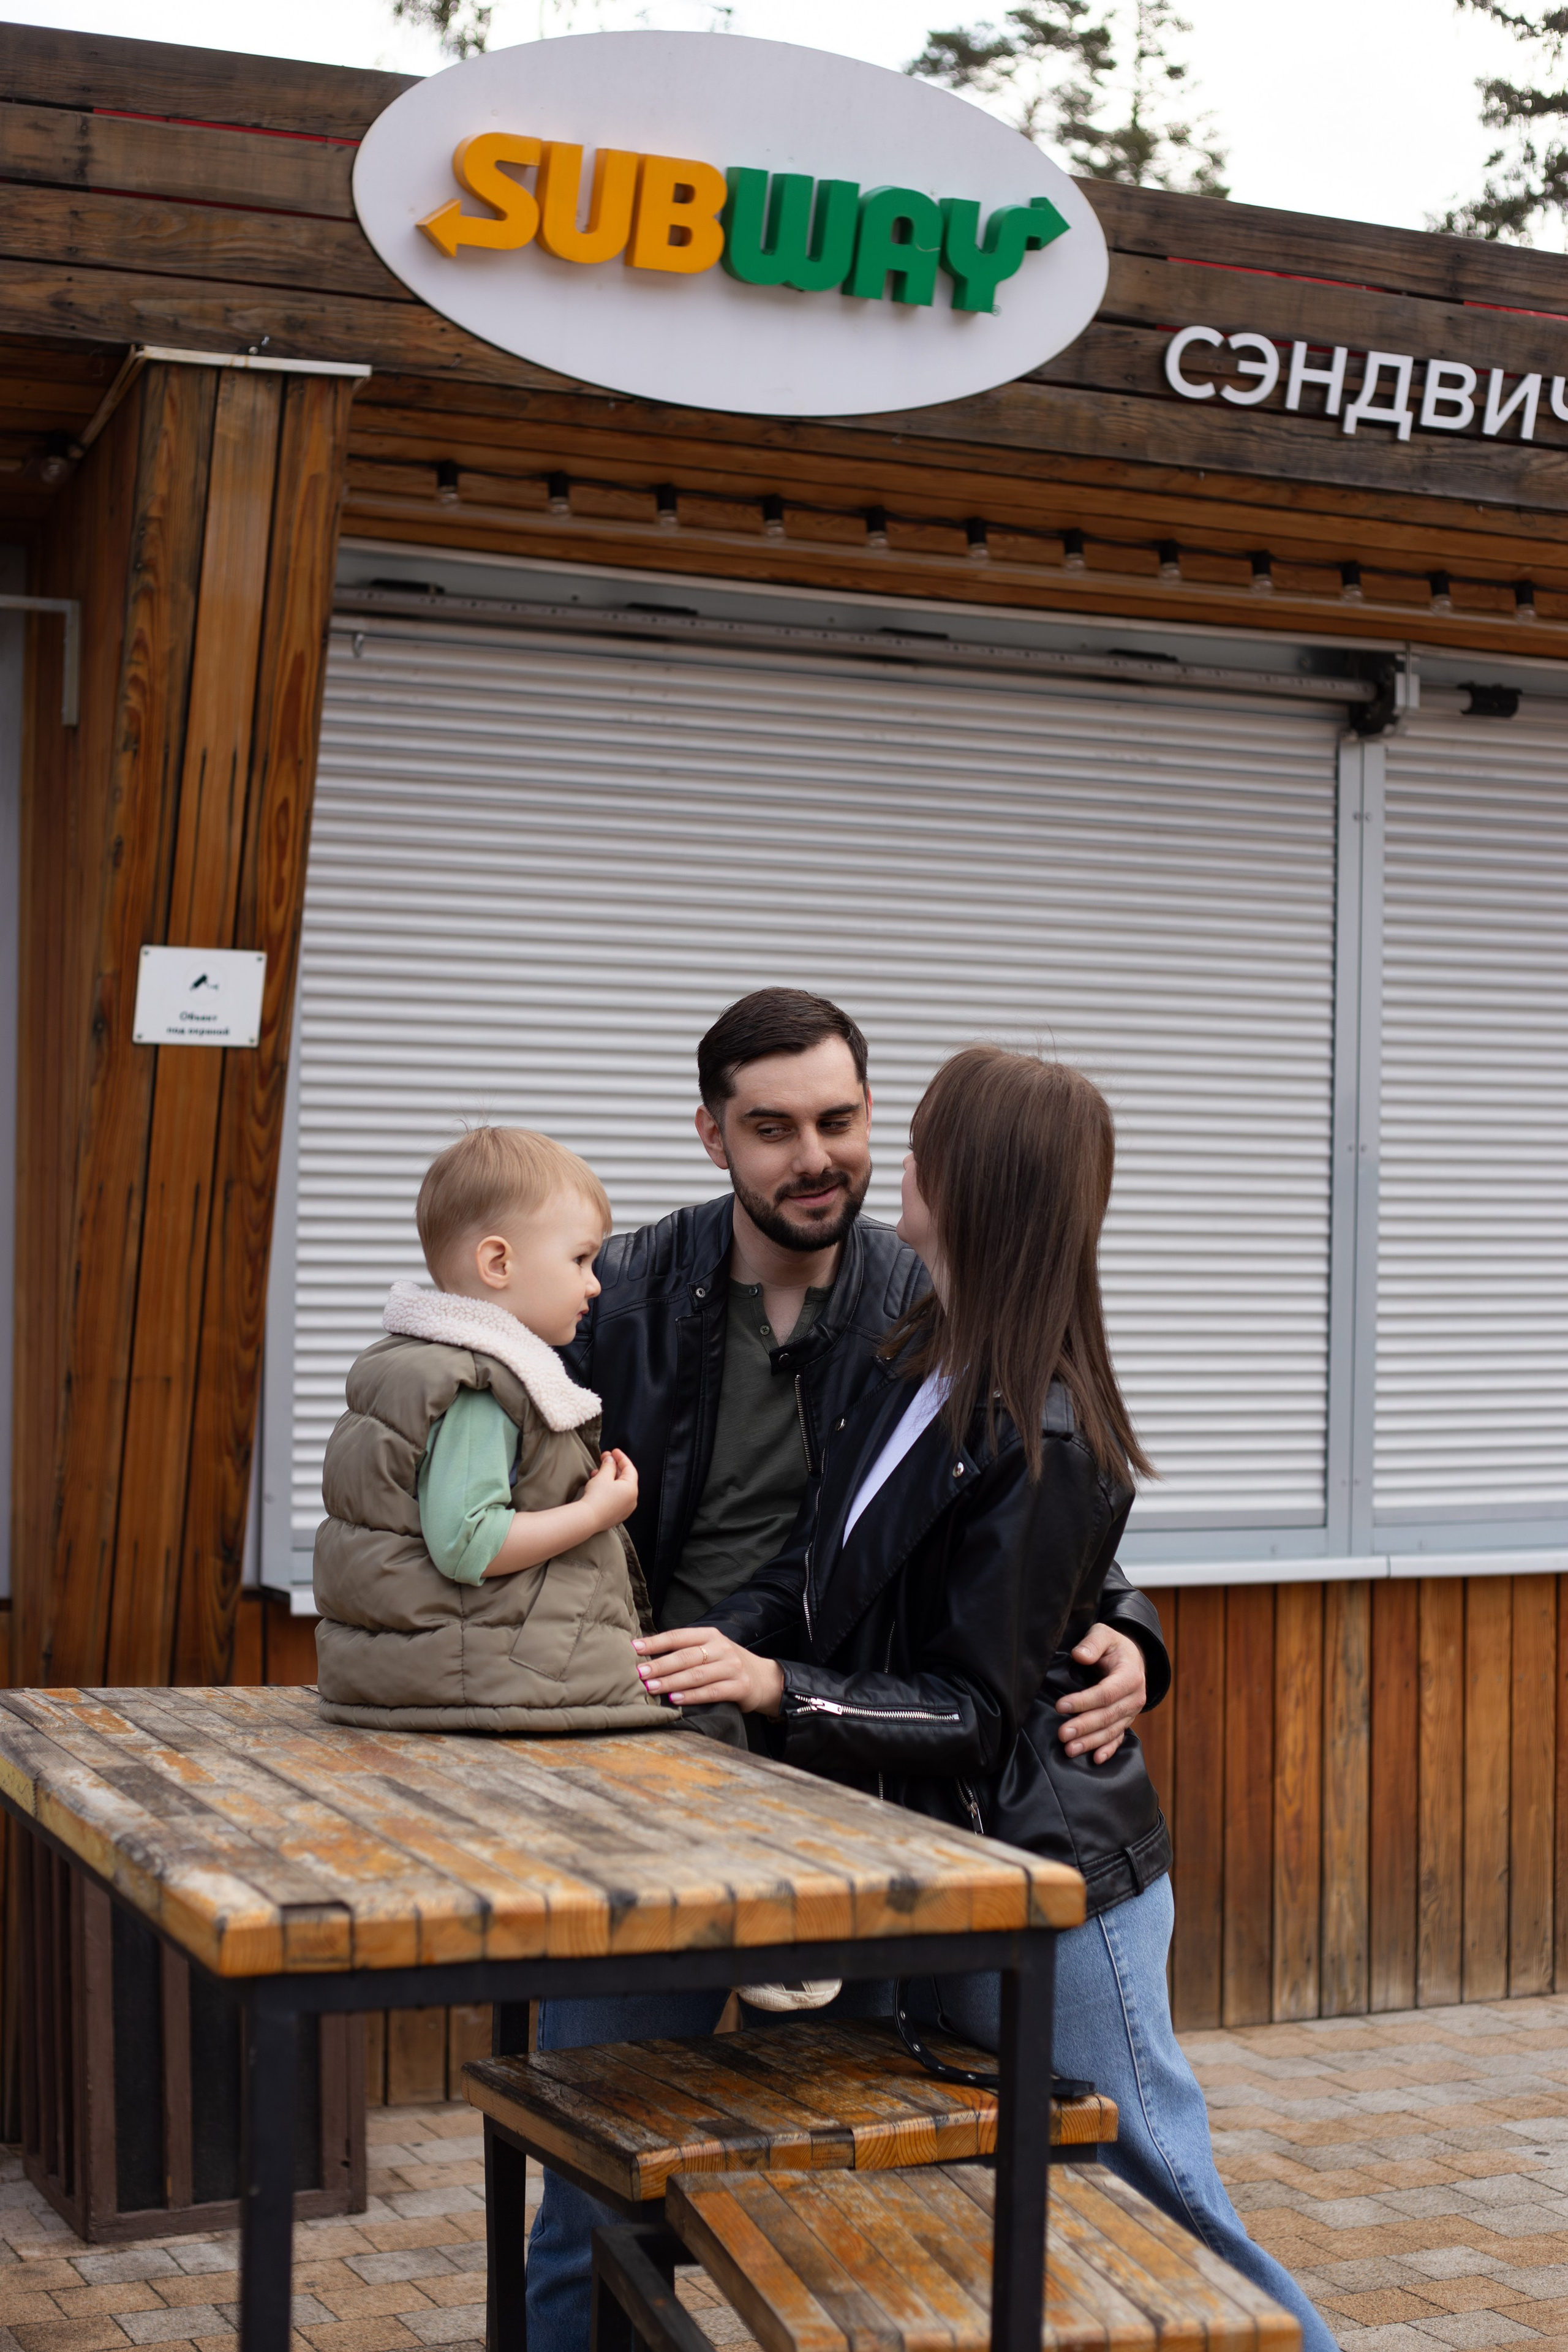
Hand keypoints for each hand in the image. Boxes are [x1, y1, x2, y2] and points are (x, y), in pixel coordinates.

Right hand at [581, 1449, 637, 1532]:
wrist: (587, 1519)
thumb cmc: (596, 1497)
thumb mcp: (603, 1476)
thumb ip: (608, 1465)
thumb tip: (611, 1460)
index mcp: (632, 1488)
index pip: (629, 1468)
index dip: (621, 1457)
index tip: (613, 1451)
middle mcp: (632, 1499)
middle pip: (625, 1478)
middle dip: (613, 1467)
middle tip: (604, 1459)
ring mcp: (625, 1509)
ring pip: (619, 1488)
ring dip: (609, 1478)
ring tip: (596, 1473)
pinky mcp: (617, 1515)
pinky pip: (615, 1498)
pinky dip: (609, 1489)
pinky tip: (598, 1485)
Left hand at [633, 1625, 784, 1717]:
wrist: (764, 1678)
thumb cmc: (726, 1664)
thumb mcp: (710, 1650)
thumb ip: (686, 1651)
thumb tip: (648, 1657)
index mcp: (710, 1635)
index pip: (678, 1636)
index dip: (656, 1642)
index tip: (635, 1648)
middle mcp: (721, 1648)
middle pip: (686, 1656)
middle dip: (660, 1665)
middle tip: (640, 1673)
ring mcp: (732, 1667)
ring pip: (697, 1674)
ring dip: (672, 1682)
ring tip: (652, 1688)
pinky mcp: (740, 1686)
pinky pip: (712, 1692)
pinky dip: (693, 1696)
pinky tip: (676, 1699)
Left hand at [1057, 1624, 1145, 1763]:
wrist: (1132, 1657)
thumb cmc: (1113, 1645)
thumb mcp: (1103, 1634)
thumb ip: (1092, 1643)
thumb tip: (1079, 1655)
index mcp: (1130, 1675)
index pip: (1106, 1693)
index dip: (1084, 1701)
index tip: (1061, 1706)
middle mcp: (1134, 1697)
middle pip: (1108, 1715)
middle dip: (1084, 1727)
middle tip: (1062, 1734)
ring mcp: (1132, 1712)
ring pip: (1111, 1730)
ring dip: (1091, 1742)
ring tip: (1070, 1750)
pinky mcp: (1126, 1720)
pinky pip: (1119, 1738)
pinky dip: (1108, 1750)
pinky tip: (1096, 1760)